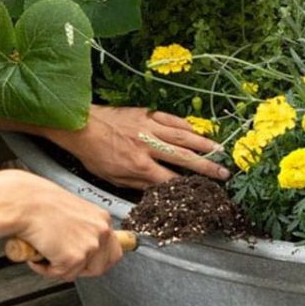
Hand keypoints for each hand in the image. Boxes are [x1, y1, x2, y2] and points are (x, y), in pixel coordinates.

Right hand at [10, 171, 122, 282]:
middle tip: (62, 261)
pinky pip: (59, 274)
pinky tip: (38, 252)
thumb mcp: (70, 211)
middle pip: (102, 266)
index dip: (99, 259)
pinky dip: (45, 268)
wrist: (24, 202)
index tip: (88, 261)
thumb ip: (81, 228)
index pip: (113, 249)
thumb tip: (80, 244)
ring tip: (46, 253)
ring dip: (60, 268)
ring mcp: (89, 245)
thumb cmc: (39, 202)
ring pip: (78, 272)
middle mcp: (100, 231)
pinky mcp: (73, 258)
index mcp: (100, 218)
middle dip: (81, 269)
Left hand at [46, 104, 229, 188]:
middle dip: (206, 167)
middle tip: (224, 173)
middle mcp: (147, 146)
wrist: (80, 126)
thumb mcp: (113, 177)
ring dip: (203, 144)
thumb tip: (159, 190)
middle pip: (184, 158)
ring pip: (182, 136)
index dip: (189, 187)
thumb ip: (138, 184)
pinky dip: (186, 125)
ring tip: (219, 151)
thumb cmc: (94, 154)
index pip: (171, 179)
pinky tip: (197, 131)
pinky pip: (171, 119)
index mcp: (139, 166)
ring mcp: (148, 127)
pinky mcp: (146, 114)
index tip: (203, 191)